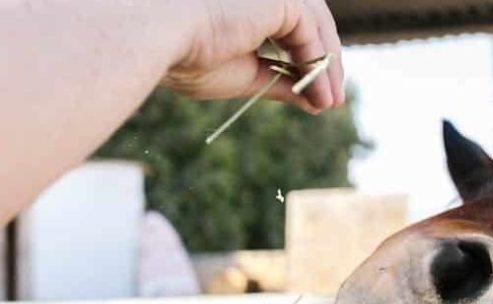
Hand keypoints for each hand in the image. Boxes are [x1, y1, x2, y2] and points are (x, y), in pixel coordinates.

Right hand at [162, 0, 343, 113]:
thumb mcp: (246, 76)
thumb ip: (281, 82)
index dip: (308, 61)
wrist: (159, 38)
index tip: (318, 96)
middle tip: (331, 101)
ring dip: (327, 67)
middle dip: (324, 64)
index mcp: (249, 5)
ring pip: (317, 27)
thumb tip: (317, 101)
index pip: (292, 27)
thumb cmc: (188, 56)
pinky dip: (320, 65)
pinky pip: (313, 34)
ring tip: (329, 102)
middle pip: (310, 24)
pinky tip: (320, 94)